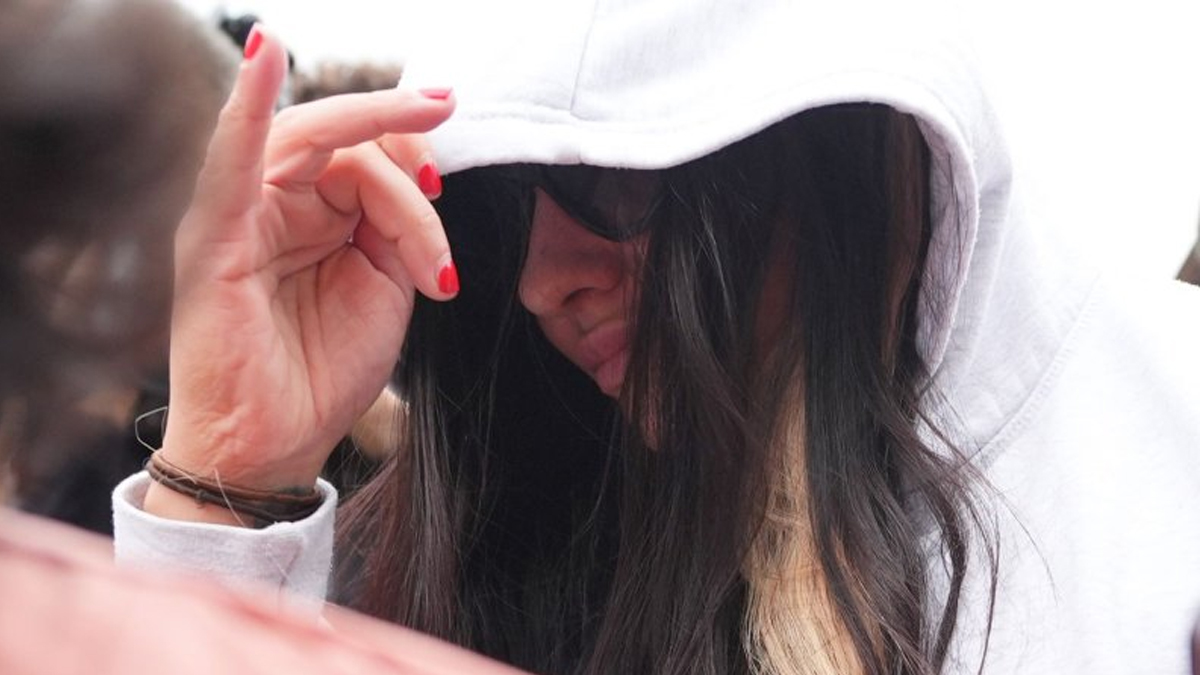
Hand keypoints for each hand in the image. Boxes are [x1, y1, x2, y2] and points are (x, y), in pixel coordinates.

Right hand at [145, 27, 455, 521]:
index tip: (443, 183)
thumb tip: (417, 177)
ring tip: (426, 265)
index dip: (406, 148)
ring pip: (318, 150)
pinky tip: (264, 53)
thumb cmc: (324, 372)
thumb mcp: (384, 288)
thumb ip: (397, 226)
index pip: (358, 149)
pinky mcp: (214, 240)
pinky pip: (230, 161)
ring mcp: (237, 217)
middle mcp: (268, 204)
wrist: (274, 448)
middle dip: (399, 135)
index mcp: (308, 213)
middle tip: (443, 146)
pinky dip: (244, 104)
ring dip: (387, 187)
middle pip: (343, 141)